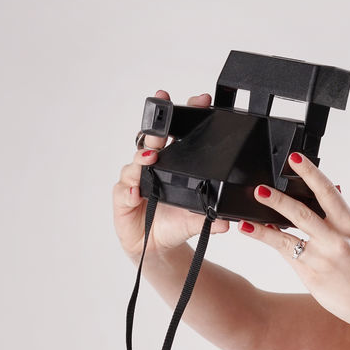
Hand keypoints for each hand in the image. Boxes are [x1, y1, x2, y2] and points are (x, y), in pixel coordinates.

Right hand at [112, 90, 230, 262]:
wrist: (156, 248)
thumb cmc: (173, 225)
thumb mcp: (195, 222)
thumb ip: (209, 219)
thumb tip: (228, 221)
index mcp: (171, 165)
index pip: (178, 135)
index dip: (186, 116)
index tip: (201, 101)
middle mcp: (151, 167)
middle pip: (153, 139)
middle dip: (158, 122)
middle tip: (164, 106)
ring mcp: (135, 180)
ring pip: (135, 163)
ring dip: (142, 158)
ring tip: (151, 158)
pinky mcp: (122, 197)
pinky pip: (124, 190)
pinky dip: (129, 190)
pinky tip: (135, 192)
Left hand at [238, 153, 349, 341]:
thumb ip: (346, 216)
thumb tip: (334, 192)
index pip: (328, 193)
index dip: (310, 174)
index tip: (295, 159)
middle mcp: (336, 240)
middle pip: (303, 213)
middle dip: (280, 199)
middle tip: (260, 188)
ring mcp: (322, 258)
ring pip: (288, 237)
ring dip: (265, 225)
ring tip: (247, 215)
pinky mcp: (311, 275)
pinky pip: (286, 254)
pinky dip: (270, 241)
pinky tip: (254, 232)